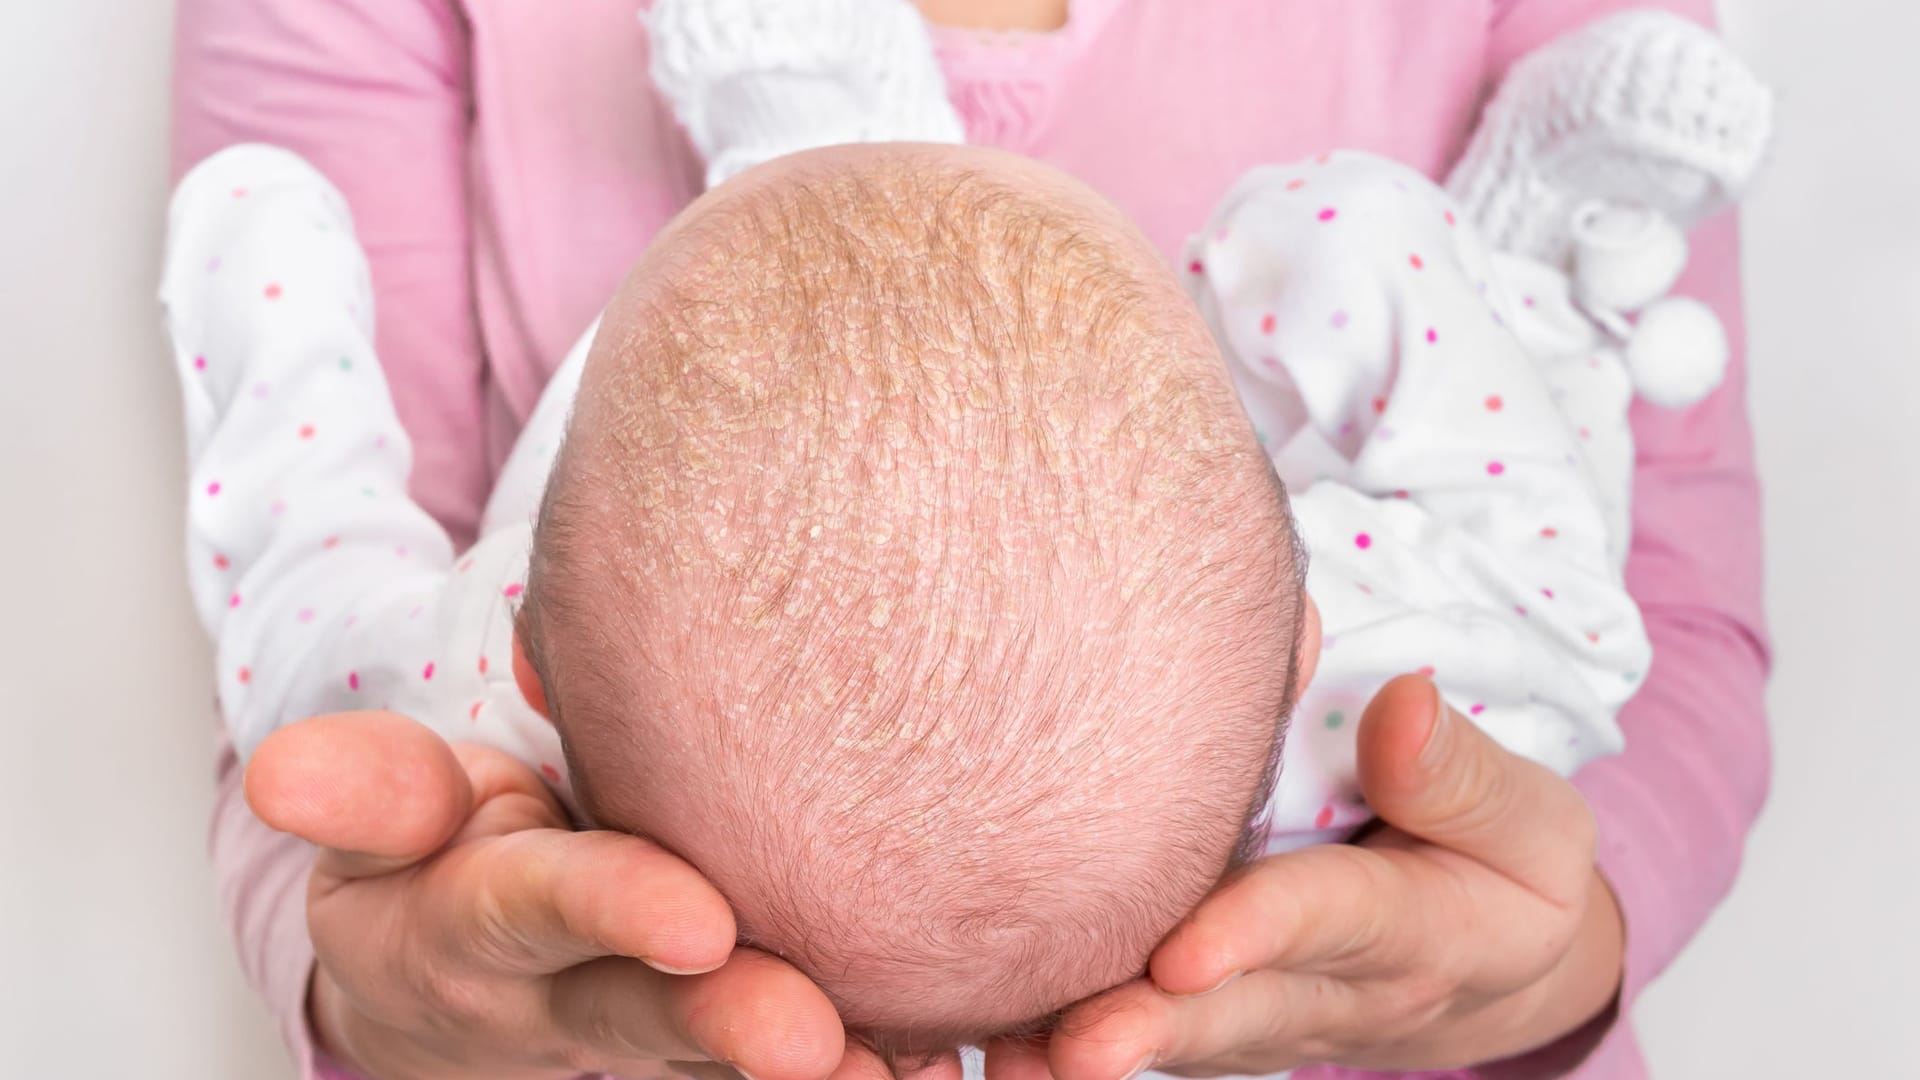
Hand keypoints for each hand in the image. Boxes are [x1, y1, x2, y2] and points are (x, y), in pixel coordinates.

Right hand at [246, 711, 892, 1079]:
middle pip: (648, 1014)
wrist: (462, 971)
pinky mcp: (715, 1048)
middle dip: (725, 1027)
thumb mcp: (390, 814)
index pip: (542, 907)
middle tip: (813, 1039)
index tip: (696, 918)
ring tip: (896, 1069)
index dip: (610, 911)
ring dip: (817, 1071)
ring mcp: (650, 1038)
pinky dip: (868, 1062)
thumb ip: (369, 792)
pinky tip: (944, 1056)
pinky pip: (799, 1061)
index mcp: (485, 923)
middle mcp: (572, 999)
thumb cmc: (446, 854)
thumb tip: (282, 773)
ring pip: (725, 1059)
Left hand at [987, 675, 1624, 1077]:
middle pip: (1236, 1006)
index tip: (1183, 952)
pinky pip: (1161, 1033)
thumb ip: (1459, 771)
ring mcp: (1274, 1016)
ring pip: (1186, 1034)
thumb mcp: (1526, 818)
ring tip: (1019, 1056)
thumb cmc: (1502, 866)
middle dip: (1155, 1026)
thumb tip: (1397, 705)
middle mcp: (1335, 990)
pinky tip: (1002, 1045)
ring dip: (1105, 1045)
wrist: (1496, 971)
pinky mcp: (1226, 1019)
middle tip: (1079, 1045)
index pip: (1328, 921)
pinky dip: (1077, 1043)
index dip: (1255, 932)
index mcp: (1418, 929)